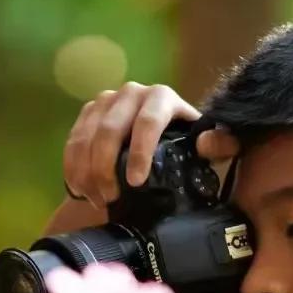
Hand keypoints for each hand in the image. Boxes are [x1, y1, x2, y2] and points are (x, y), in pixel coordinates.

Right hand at [63, 82, 239, 207]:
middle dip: (106, 168)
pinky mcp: (87, 113)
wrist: (158, 144)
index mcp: (162, 98)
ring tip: (97, 199)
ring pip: (86, 136)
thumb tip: (206, 143)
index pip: (148, 122)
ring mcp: (107, 101)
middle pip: (110, 129)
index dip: (140, 153)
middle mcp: (132, 93)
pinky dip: (73, 168)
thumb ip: (219, 146)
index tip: (135, 183)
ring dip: (87, 172)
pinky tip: (81, 190)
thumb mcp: (208, 150)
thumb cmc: (186, 147)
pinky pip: (73, 141)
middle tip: (111, 198)